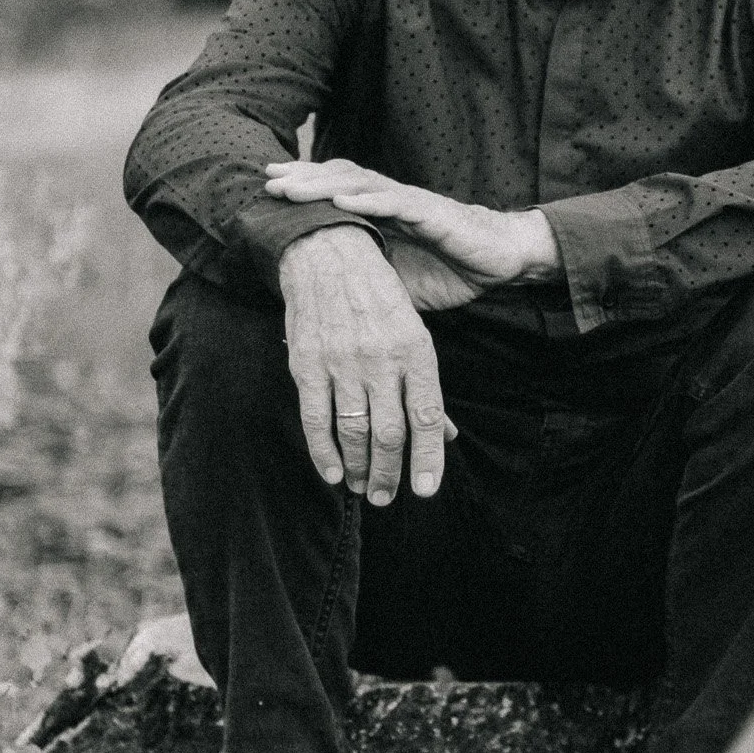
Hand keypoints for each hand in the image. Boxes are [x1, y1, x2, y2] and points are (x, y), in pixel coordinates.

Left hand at [265, 160, 560, 307]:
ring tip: (291, 188)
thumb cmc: (446, 268)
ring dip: (323, 185)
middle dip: (301, 178)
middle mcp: (390, 200)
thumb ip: (362, 280)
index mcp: (379, 213)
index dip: (302, 186)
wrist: (498, 261)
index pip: (333, 191)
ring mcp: (410, 203)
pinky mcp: (433, 213)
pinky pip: (397, 203)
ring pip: (360, 186)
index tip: (266, 188)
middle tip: (266, 178)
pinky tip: (343, 201)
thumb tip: (317, 304)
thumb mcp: (393, 282)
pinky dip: (369, 201)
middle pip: (339, 180)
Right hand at [277, 225, 454, 503]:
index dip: (428, 458)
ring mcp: (342, 362)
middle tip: (388, 498)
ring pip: (354, 431)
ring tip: (365, 488)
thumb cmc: (379, 297)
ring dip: (361, 468)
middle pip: (390, 432)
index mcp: (415, 349)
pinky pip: (316, 419)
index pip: (427, 415)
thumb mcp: (414, 333)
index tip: (426, 490)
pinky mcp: (308, 363)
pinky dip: (324, 453)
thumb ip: (426, 387)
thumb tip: (445, 435)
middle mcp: (381, 358)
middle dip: (391, 473)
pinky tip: (334, 474)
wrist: (329, 254)